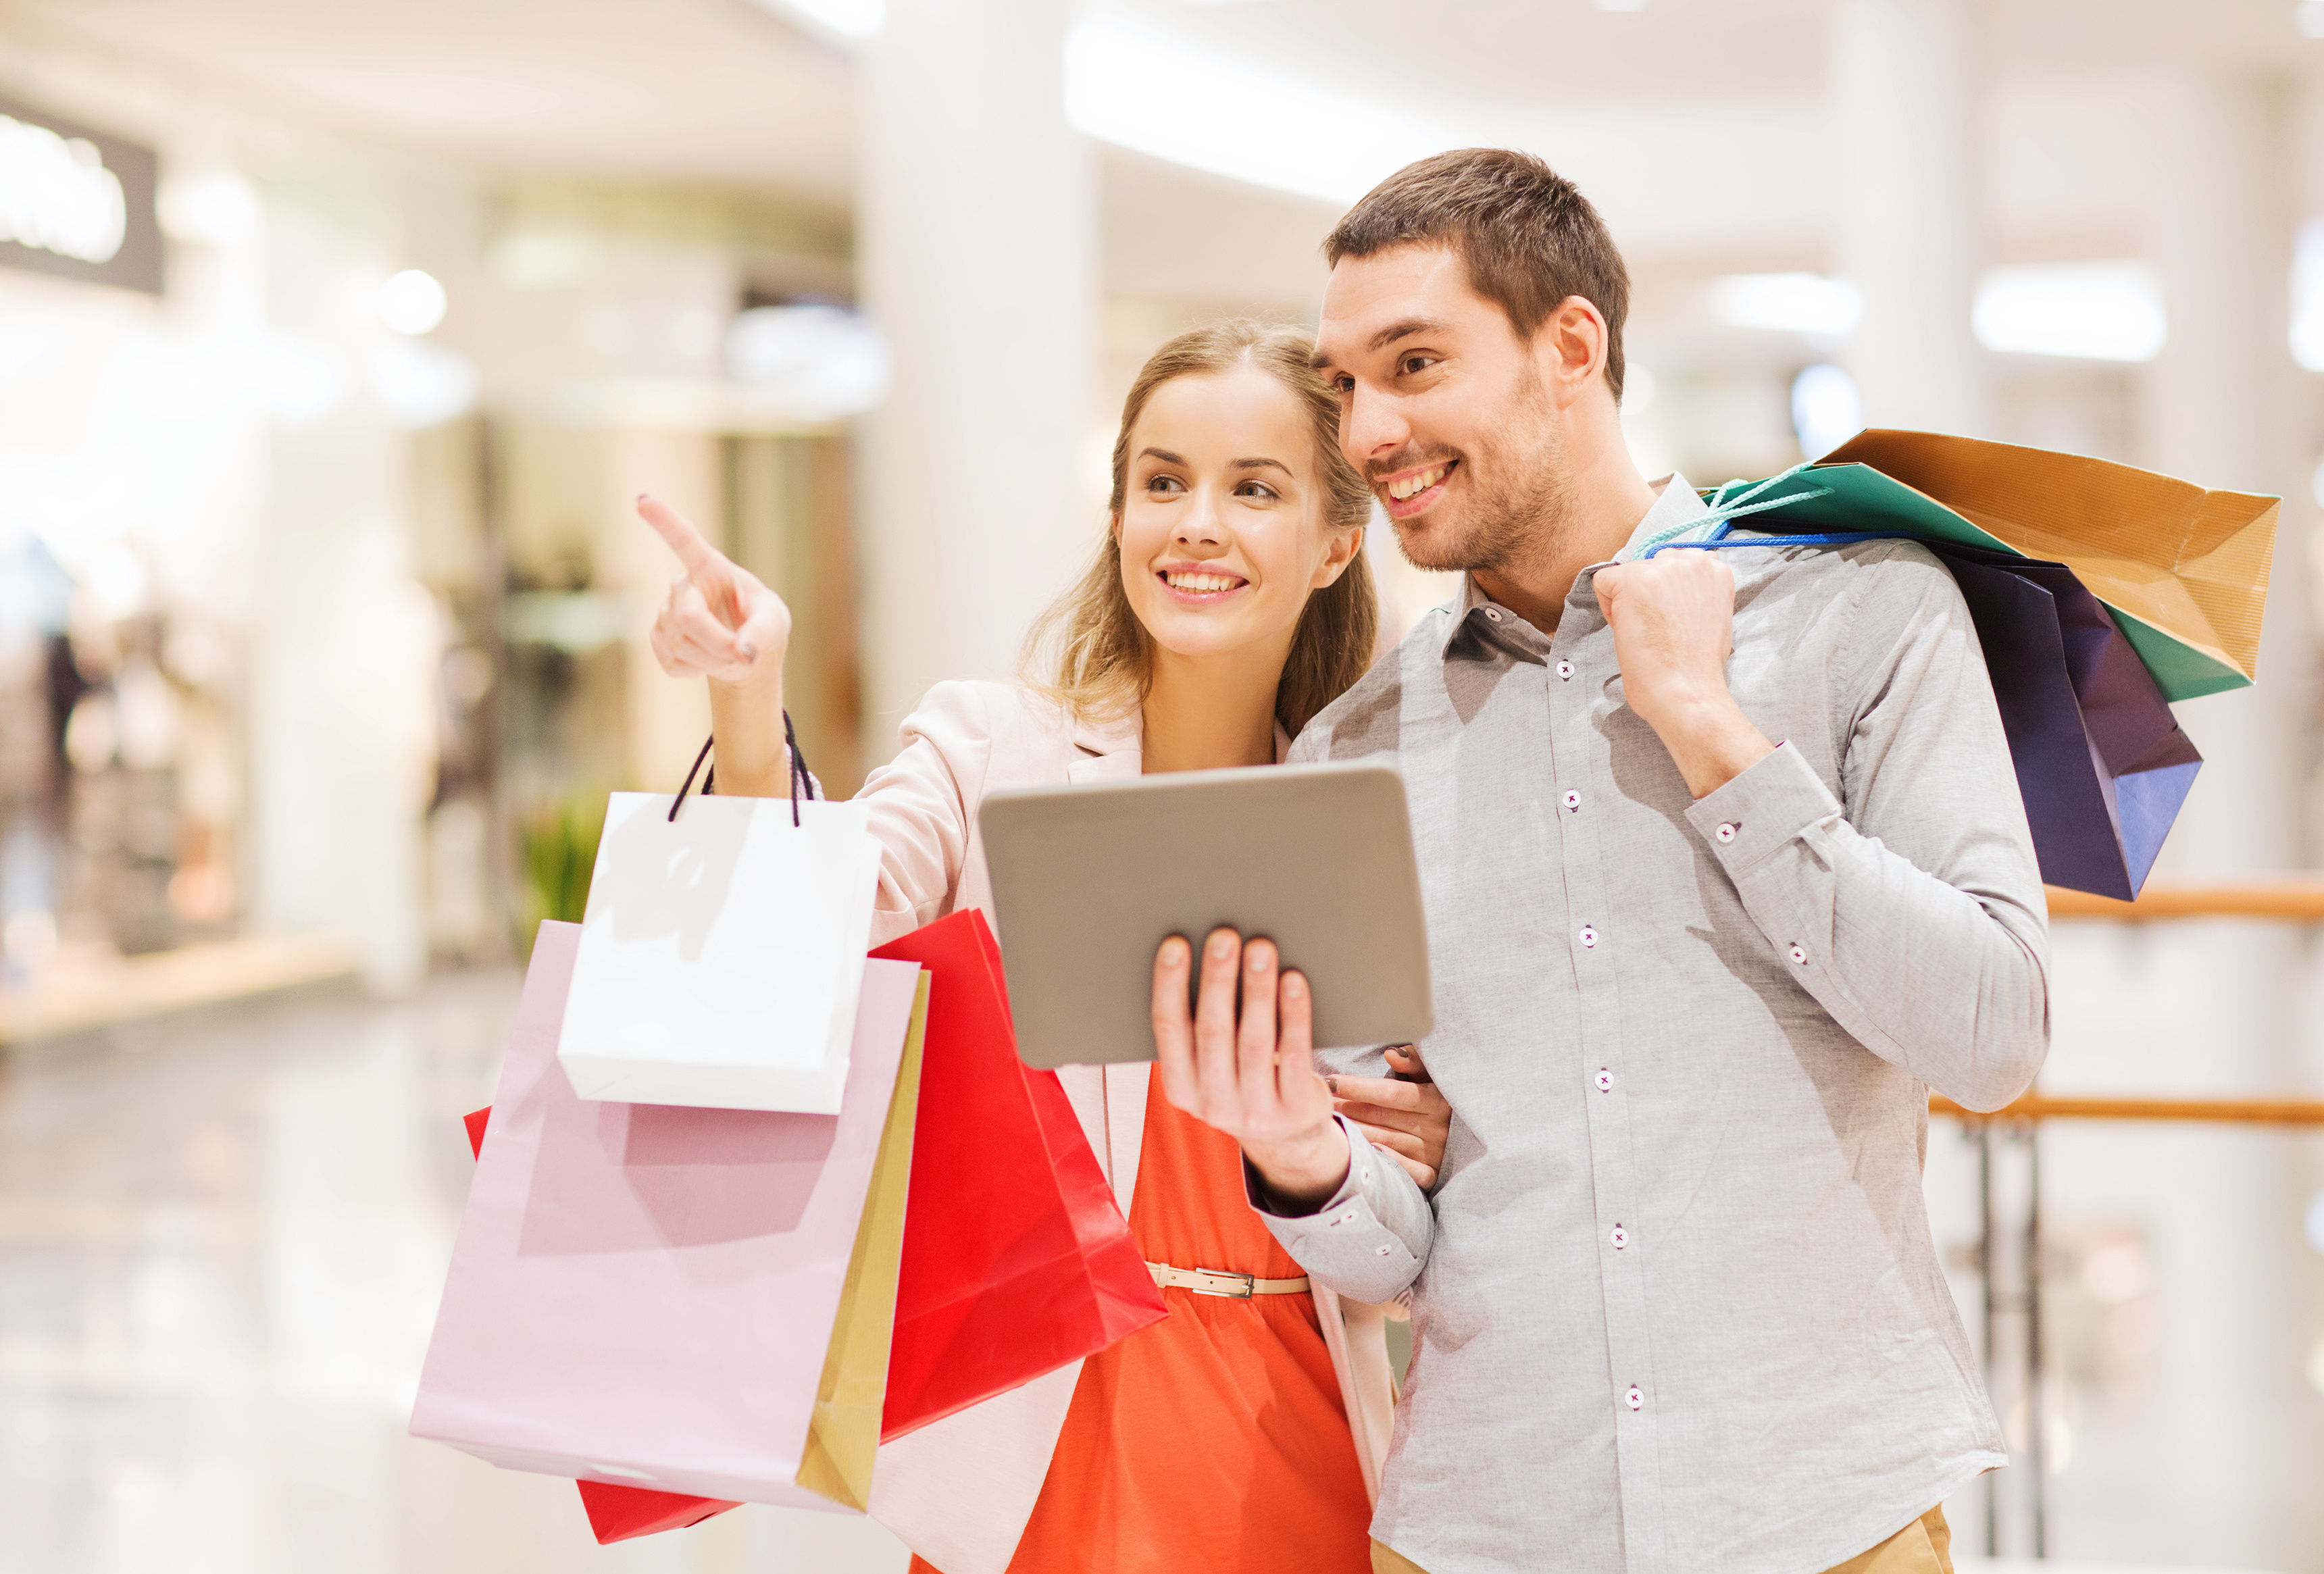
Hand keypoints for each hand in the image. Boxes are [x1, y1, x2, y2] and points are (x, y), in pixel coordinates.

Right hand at [640, 494, 790, 691]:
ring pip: (681, 645)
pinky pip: (673, 663)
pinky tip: (707, 660)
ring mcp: (664, 613)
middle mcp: (682, 585)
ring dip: (713, 660)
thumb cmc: (761, 624)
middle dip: (718, 644)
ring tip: (728, 653)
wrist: (743, 652)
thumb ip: (763, 634)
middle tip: (743, 656)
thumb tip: (742, 653)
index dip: (664, 521)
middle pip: (688, 618)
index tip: (642, 500)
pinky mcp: (657, 640)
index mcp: (710, 567)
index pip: (684, 541)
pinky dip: (698, 670)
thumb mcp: (775, 622)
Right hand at [1151, 928, 1349, 1211]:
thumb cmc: (1243, 1079)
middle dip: (1218, 979)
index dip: (1169, 984)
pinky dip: (1293, 1014)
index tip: (1175, 944)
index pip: (1167, 1029)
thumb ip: (1199, 1027)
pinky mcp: (1294, 1108)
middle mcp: (1212, 1103)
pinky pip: (1293, 1054)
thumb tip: (1204, 954)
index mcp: (1180, 1087)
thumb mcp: (1209, 1067)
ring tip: (1261, 948)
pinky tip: (1293, 981)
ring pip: (1254, 1040)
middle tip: (1225, 936)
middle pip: (1212, 1031)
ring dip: (1257, 990)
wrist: (1288, 1139)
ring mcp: (1255, 1110)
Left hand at [1330, 1044, 1451, 1189]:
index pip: (1391, 1093)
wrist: (1478, 1130)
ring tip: (1329, 1123)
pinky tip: (1366, 1152)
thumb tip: (1391, 1054)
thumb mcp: (1438, 1075)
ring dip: (1356, 1132)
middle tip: (1319, 1101)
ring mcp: (1435, 1152)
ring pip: (1386, 1141)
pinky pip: (1409, 1172)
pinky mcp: (1435, 1173)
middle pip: (1381, 1117)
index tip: (1331, 1082)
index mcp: (1437, 1100)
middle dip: (1348, 1108)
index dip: (1359, 1087)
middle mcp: (1436, 1127)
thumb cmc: (1447, 1097)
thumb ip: (1417, 1062)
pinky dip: (1389, 1162)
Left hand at [1591, 550, 1772, 797]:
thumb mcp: (1711, 615)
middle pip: (1649, 565)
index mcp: (1715, 568)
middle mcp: (1693, 559)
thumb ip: (1695, 592)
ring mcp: (1662, 567)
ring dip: (1627, 600)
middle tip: (1658, 629)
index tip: (1674, 623)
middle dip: (1647, 593)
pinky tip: (1630, 631)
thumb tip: (1670, 589)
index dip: (1667, 596)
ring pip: (1626, 574)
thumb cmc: (1697, 667)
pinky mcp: (1633, 579)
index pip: (1675, 565)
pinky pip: (1602, 582)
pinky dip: (1608, 609)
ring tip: (1647, 632)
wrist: (1687, 691)